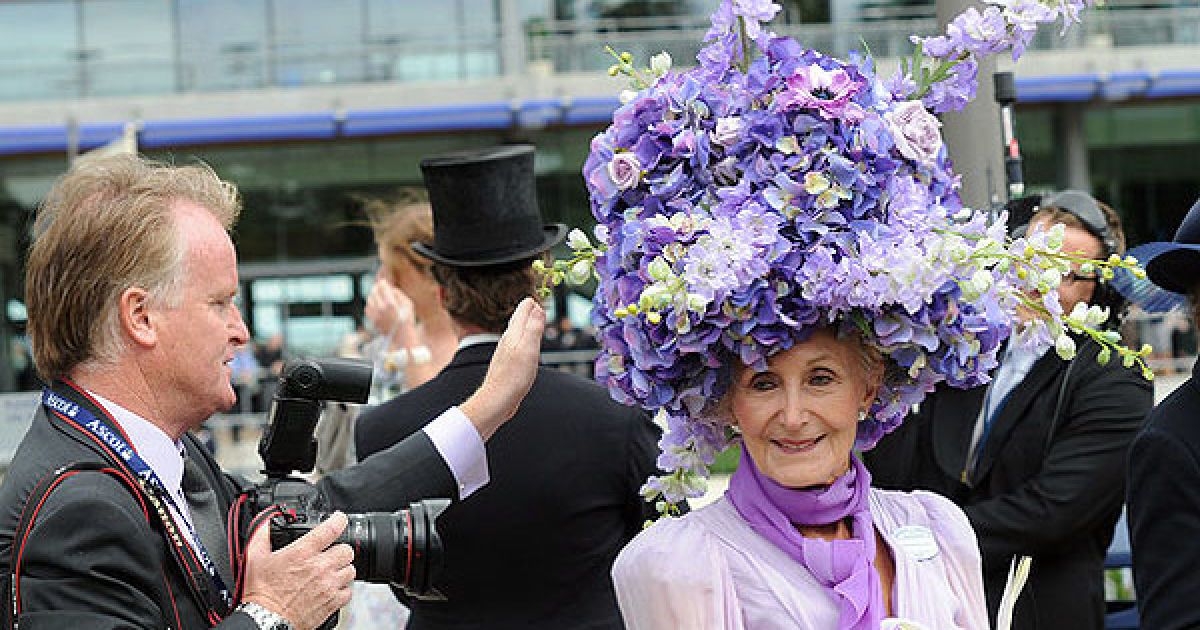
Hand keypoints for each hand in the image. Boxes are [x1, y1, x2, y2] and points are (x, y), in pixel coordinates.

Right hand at [241, 511, 355, 629]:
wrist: (265, 620)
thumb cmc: (260, 593)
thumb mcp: (255, 558)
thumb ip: (262, 536)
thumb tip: (265, 523)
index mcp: (303, 552)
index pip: (331, 528)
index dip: (339, 519)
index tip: (339, 519)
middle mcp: (319, 567)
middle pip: (346, 550)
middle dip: (339, 549)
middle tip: (330, 554)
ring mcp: (328, 585)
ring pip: (350, 570)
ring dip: (342, 569)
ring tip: (330, 572)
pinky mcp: (332, 602)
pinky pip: (348, 591)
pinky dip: (342, 589)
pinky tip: (331, 589)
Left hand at [365, 276, 414, 336]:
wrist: (402, 337)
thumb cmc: (408, 319)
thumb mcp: (408, 304)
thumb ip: (398, 293)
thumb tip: (390, 288)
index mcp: (391, 303)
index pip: (382, 287)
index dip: (382, 283)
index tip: (383, 281)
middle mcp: (381, 308)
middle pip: (374, 292)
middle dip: (376, 288)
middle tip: (379, 286)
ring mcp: (375, 315)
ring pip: (369, 299)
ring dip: (373, 295)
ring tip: (377, 294)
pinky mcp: (373, 320)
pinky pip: (367, 308)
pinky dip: (370, 304)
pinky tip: (374, 304)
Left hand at [460, 297, 544, 439]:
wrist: (497, 400)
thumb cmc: (513, 377)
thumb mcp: (529, 348)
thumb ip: (533, 327)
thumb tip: (537, 307)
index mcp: (513, 332)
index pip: (525, 307)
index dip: (536, 302)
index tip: (546, 300)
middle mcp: (508, 338)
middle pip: (520, 316)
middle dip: (532, 309)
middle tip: (542, 304)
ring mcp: (507, 350)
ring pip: (518, 330)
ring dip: (528, 323)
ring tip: (537, 318)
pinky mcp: (508, 361)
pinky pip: (518, 343)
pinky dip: (526, 338)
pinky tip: (528, 345)